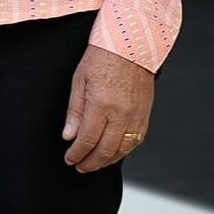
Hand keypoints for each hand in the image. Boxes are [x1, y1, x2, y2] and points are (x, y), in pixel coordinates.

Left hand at [62, 44, 153, 171]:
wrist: (130, 46)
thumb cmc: (101, 58)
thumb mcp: (79, 80)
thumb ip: (74, 111)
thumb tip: (69, 136)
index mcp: (101, 104)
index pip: (87, 140)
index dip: (76, 153)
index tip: (69, 158)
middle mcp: (121, 114)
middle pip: (105, 150)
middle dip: (90, 163)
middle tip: (79, 166)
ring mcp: (136, 117)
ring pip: (122, 150)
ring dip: (106, 161)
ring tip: (93, 164)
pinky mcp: (145, 116)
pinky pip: (135, 142)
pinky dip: (123, 152)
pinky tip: (112, 153)